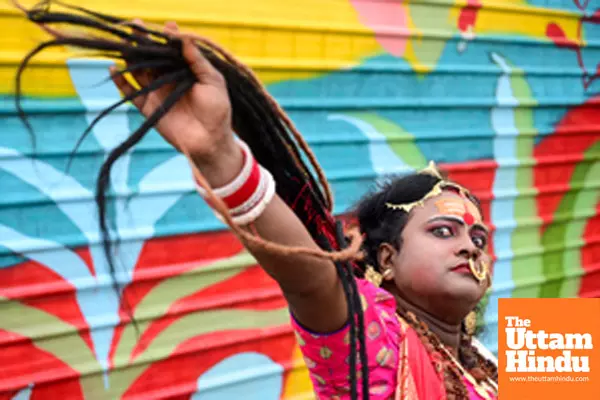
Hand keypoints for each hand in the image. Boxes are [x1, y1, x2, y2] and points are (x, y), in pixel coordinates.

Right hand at [110, 20, 241, 183]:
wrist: (210, 141)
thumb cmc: (218, 111)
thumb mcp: (213, 82)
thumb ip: (198, 61)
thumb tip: (183, 37)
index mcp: (185, 71)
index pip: (172, 49)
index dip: (168, 37)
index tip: (166, 27)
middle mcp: (169, 79)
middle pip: (152, 56)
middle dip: (144, 41)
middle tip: (136, 25)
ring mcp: (158, 93)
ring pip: (139, 70)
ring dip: (130, 56)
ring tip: (123, 42)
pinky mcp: (149, 108)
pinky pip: (131, 94)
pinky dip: (121, 82)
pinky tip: (114, 69)